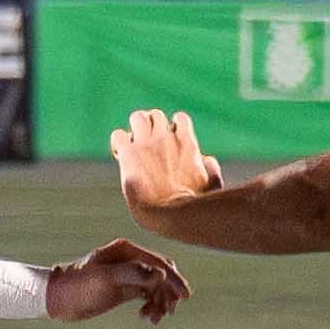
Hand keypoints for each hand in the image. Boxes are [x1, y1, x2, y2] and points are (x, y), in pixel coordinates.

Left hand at [46, 237, 190, 326]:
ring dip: (161, 302)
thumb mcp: (104, 279)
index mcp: (127, 250)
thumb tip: (161, 275)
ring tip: (154, 319)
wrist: (57, 298)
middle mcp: (130, 259)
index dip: (174, 279)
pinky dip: (152, 305)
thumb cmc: (77, 285)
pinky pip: (148, 294)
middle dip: (169, 292)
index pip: (159, 262)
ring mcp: (129, 273)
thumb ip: (133, 274)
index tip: (184, 297)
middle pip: (162, 274)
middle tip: (169, 312)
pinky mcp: (125, 288)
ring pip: (157, 286)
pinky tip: (147, 317)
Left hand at [111, 107, 222, 225]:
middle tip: (147, 147)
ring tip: (133, 149)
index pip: (180, 119)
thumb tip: (206, 159)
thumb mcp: (211, 185)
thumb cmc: (193, 206)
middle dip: (151, 127)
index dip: (172, 129)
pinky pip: (118, 135)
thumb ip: (211, 168)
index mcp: (187, 142)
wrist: (171, 213)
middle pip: (156, 115)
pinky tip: (120, 156)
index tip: (168, 145)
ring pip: (137, 117)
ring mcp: (147, 143)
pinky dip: (118, 142)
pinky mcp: (129, 153)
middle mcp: (166, 137)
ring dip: (134, 130)